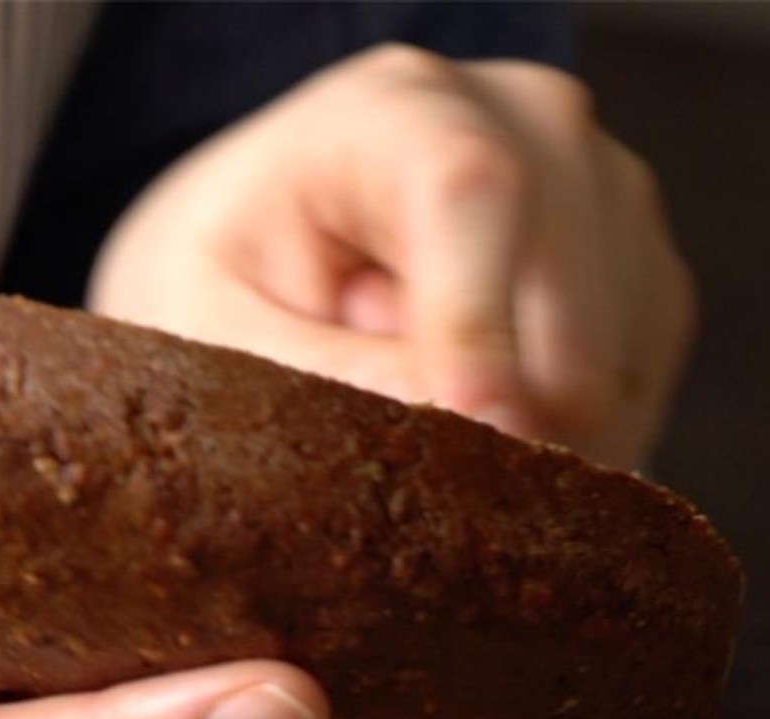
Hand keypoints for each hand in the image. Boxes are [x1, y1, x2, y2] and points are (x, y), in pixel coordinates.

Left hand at [88, 44, 694, 468]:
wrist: (269, 262)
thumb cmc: (225, 283)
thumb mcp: (214, 329)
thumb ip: (311, 371)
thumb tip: (444, 419)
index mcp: (393, 111)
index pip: (470, 189)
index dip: (475, 318)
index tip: (469, 427)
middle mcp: (523, 125)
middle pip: (572, 286)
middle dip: (503, 410)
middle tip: (412, 480)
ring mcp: (597, 196)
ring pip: (613, 359)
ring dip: (523, 439)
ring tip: (414, 423)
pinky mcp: (632, 277)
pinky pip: (632, 396)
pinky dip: (558, 448)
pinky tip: (470, 431)